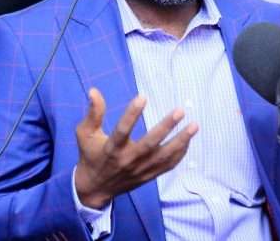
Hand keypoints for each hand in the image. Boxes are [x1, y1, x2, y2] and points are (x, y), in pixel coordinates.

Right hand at [74, 87, 197, 207]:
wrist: (95, 188)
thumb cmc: (90, 156)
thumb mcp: (85, 134)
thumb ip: (93, 113)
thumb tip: (94, 91)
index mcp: (111, 149)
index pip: (122, 130)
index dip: (132, 114)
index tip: (143, 96)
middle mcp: (128, 160)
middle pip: (150, 143)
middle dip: (166, 127)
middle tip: (179, 110)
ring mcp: (140, 170)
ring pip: (164, 156)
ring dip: (181, 141)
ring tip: (194, 125)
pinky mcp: (149, 176)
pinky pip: (168, 165)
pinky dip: (180, 154)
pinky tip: (188, 140)